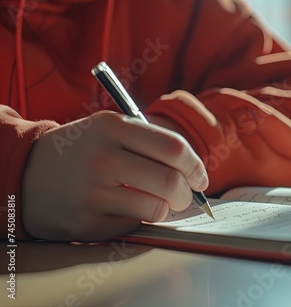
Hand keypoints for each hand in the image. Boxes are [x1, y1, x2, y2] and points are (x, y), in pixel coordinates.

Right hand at [21, 111, 208, 241]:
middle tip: (184, 195)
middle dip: (187, 194)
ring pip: (157, 208)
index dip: (196, 166)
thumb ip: (150, 143)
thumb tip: (194, 173)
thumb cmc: (83, 150)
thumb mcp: (110, 129)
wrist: (26, 173)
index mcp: (113, 128)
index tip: (200, 178)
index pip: (174, 149)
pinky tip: (121, 208)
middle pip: (171, 182)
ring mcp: (92, 193)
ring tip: (152, 200)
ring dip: (164, 208)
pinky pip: (134, 225)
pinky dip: (137, 218)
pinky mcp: (86, 224)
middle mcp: (102, 158)